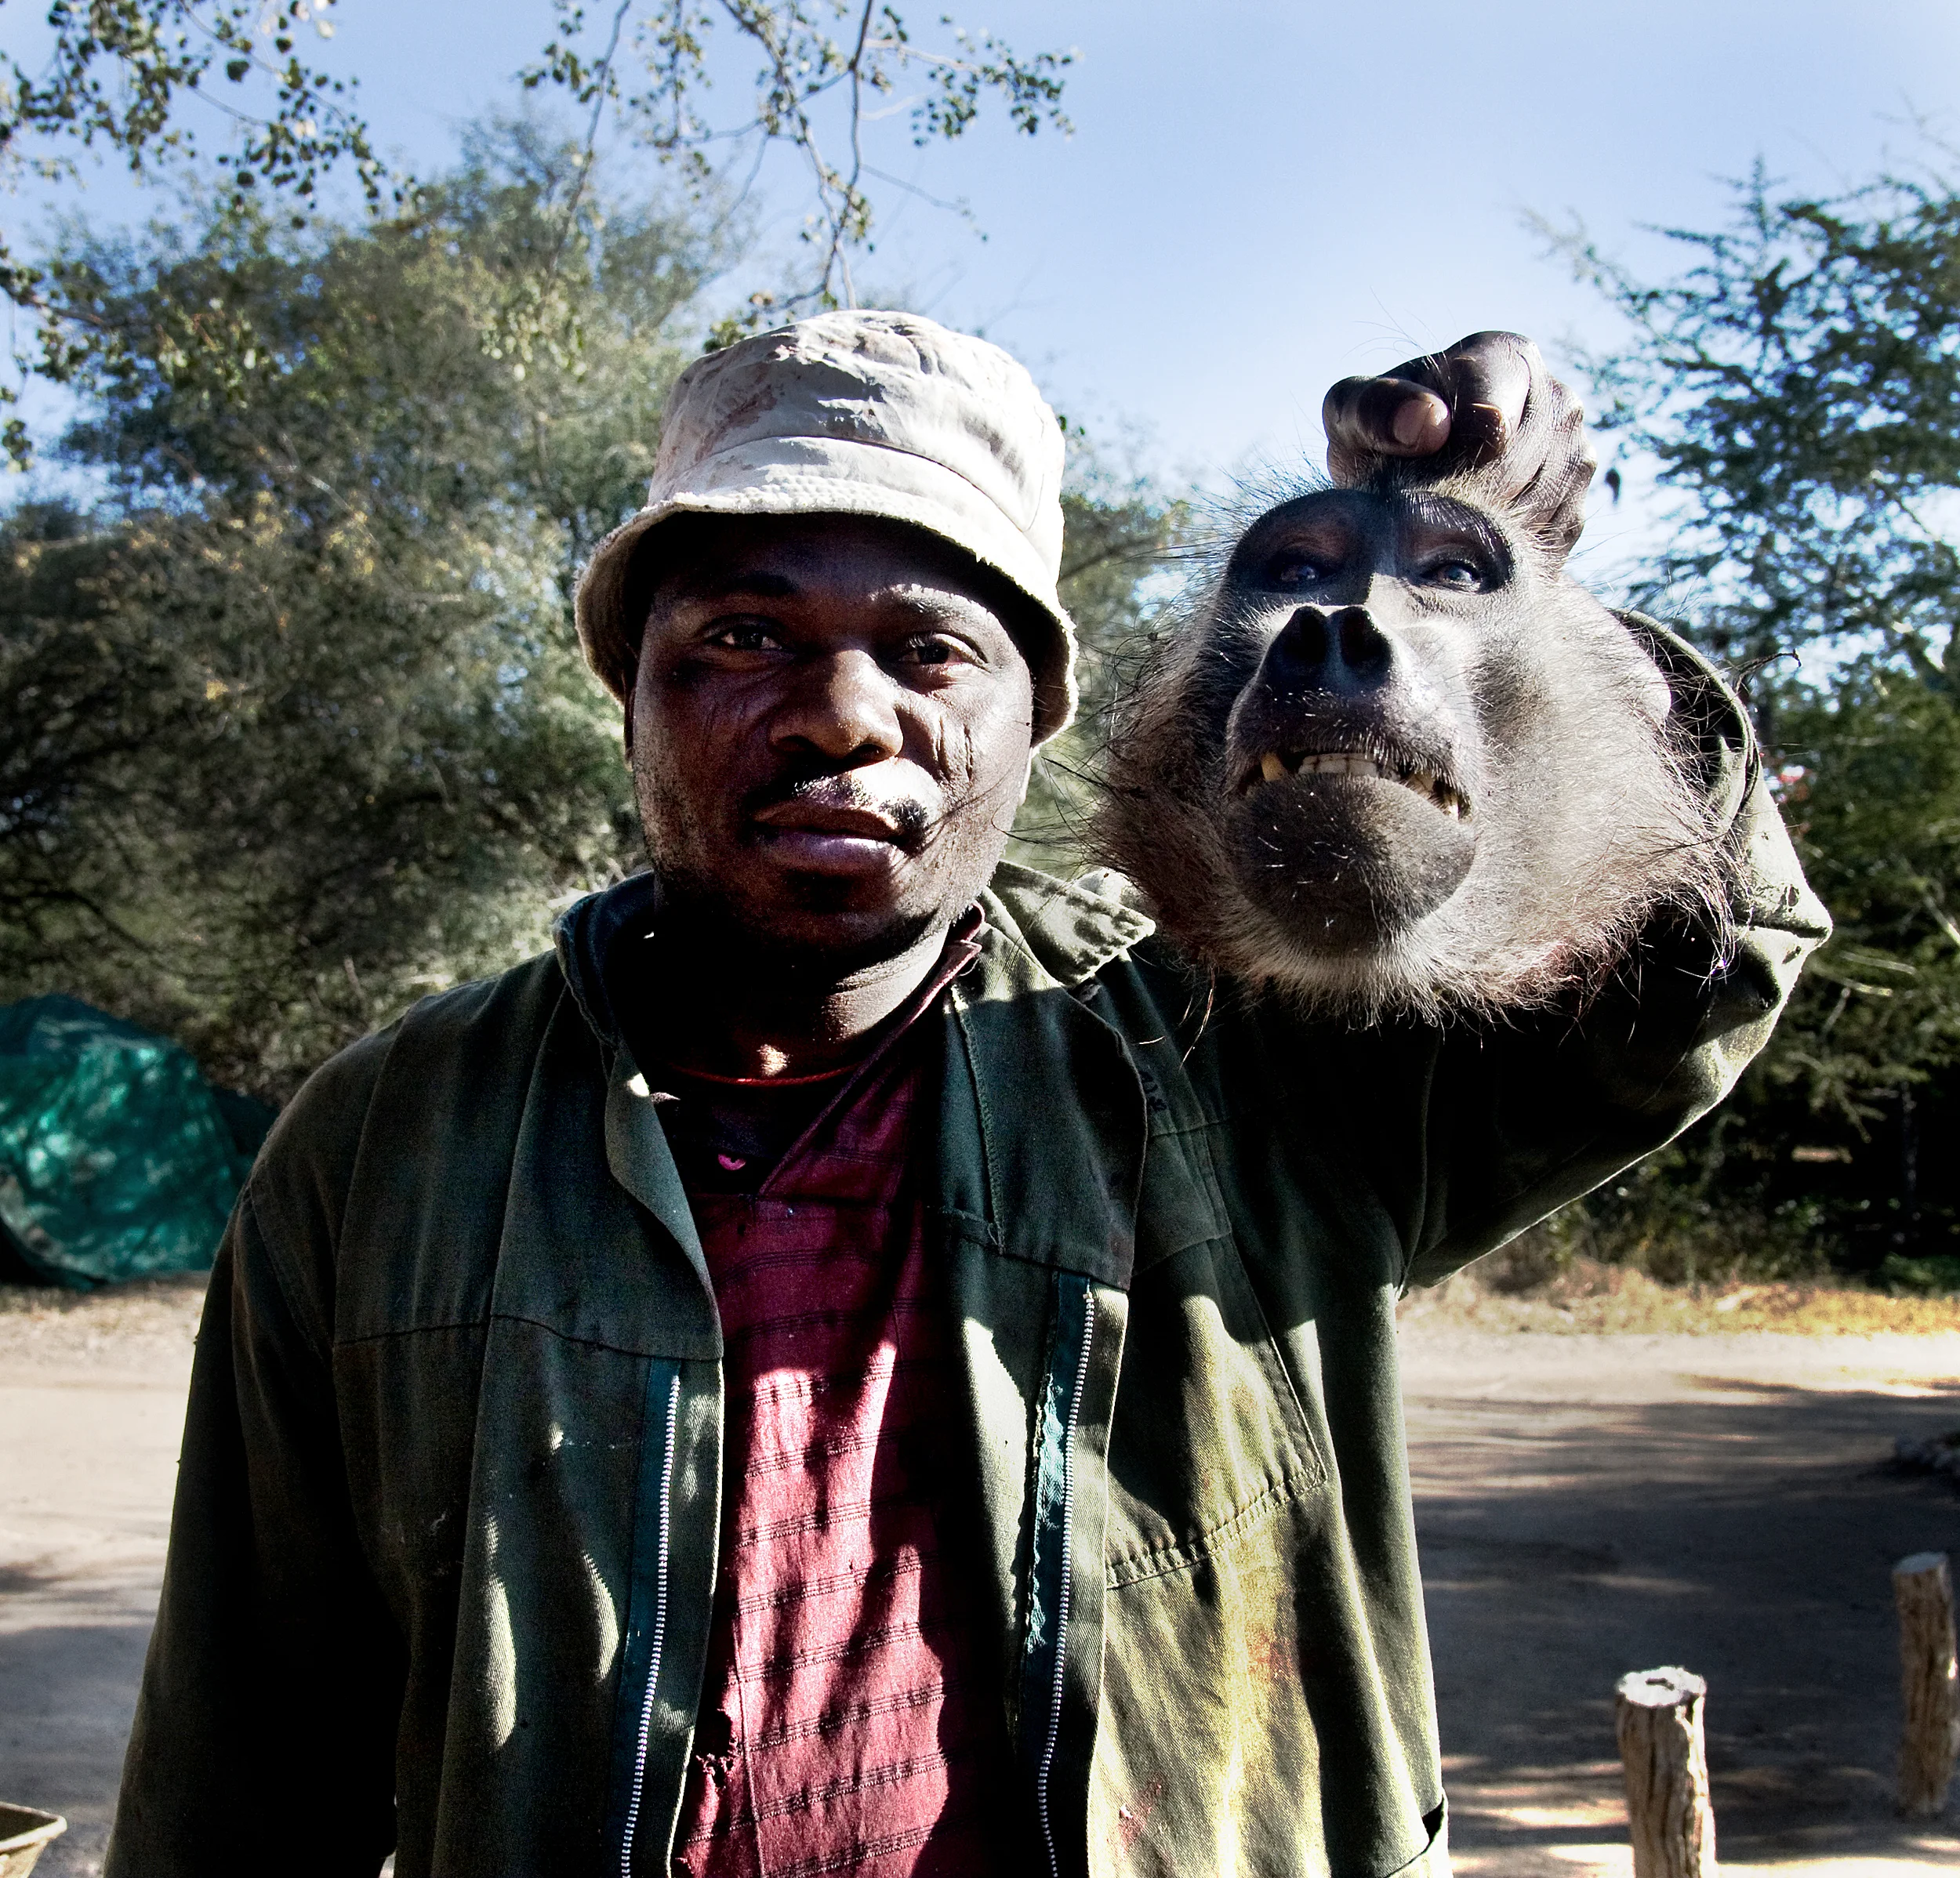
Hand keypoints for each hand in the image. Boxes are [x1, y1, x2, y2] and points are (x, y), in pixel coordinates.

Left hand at [1321, 331, 1596, 556]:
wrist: (1406, 484)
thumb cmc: (1377, 437)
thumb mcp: (1352, 411)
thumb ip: (1376, 408)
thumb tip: (1429, 425)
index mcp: (1506, 358)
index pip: (1494, 422)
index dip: (1448, 462)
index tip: (1418, 478)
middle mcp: (1556, 399)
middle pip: (1519, 468)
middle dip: (1460, 498)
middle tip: (1420, 512)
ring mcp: (1575, 453)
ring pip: (1539, 507)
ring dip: (1482, 528)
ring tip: (1440, 524)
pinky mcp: (1575, 507)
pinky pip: (1549, 539)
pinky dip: (1505, 551)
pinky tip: (1467, 543)